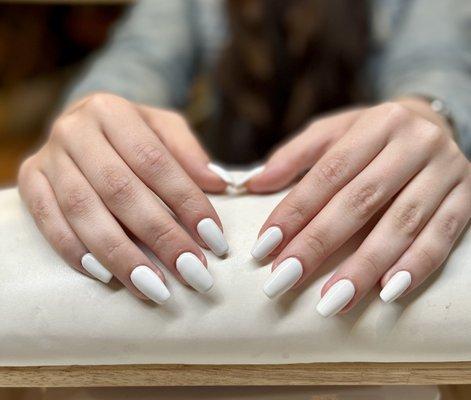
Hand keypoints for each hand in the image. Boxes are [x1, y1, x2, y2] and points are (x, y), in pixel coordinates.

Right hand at [18, 93, 229, 303]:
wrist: (84, 123)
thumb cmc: (132, 131)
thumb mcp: (164, 127)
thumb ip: (190, 152)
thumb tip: (219, 183)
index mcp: (111, 111)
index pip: (154, 162)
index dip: (186, 202)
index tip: (214, 240)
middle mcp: (75, 130)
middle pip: (120, 190)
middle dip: (160, 236)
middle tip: (192, 271)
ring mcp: (48, 157)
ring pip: (83, 211)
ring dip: (121, 255)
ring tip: (156, 288)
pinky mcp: (30, 180)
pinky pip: (47, 221)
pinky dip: (75, 251)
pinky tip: (107, 276)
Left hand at [249, 99, 470, 316]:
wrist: (433, 124)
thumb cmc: (373, 134)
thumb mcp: (334, 132)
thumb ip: (296, 155)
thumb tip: (255, 183)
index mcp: (377, 123)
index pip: (329, 172)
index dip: (295, 211)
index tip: (265, 246)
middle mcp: (414, 143)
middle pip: (361, 200)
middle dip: (320, 243)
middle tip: (285, 278)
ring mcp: (445, 170)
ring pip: (402, 223)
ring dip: (365, 266)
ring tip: (332, 300)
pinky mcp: (467, 196)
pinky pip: (444, 235)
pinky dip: (417, 265)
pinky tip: (387, 291)